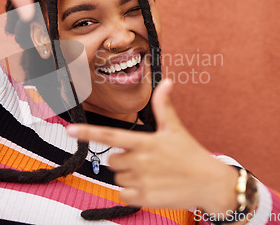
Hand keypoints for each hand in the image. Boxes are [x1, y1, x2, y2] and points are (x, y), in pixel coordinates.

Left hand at [67, 79, 238, 213]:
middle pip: (112, 159)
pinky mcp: (145, 198)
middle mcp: (140, 160)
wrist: (211, 183)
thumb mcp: (176, 129)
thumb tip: (166, 82)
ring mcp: (142, 180)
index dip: (87, 132)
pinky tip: (148, 186)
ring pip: (118, 177)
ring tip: (150, 173)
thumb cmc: (191, 154)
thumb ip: (164, 107)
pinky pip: (123, 194)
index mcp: (145, 141)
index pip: (110, 135)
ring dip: (128, 175)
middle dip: (123, 159)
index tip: (69, 130)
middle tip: (144, 159)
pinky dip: (132, 192)